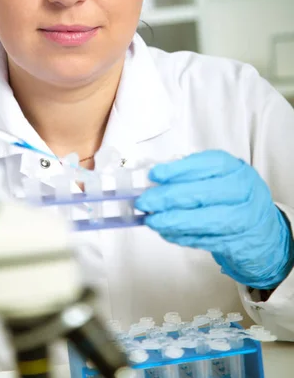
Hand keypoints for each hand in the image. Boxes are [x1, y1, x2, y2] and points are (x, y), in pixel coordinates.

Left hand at [135, 150, 293, 289]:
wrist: (263, 231)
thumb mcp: (219, 178)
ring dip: (172, 222)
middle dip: (168, 198)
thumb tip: (157, 180)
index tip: (154, 174)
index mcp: (235, 169)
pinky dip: (182, 237)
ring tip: (152, 220)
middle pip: (201, 194)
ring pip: (203, 220)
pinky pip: (204, 240)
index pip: (206, 165)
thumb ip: (191, 176)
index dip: (178, 170)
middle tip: (145, 202)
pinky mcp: (237, 243)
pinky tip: (167, 232)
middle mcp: (243, 191)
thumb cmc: (234, 198)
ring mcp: (243, 219)